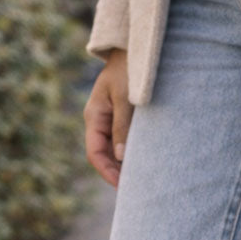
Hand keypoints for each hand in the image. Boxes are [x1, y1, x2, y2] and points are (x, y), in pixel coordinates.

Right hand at [84, 48, 133, 187]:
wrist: (135, 47)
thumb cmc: (130, 68)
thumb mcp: (126, 98)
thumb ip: (123, 126)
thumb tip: (121, 157)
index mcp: (94, 116)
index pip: (95, 153)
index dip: (107, 172)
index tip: (123, 187)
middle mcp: (100, 120)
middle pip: (105, 156)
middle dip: (117, 174)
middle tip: (136, 191)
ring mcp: (111, 119)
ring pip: (115, 150)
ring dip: (126, 166)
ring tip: (142, 182)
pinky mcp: (124, 117)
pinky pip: (125, 141)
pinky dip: (133, 154)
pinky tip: (146, 164)